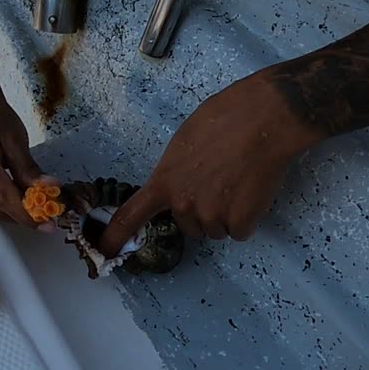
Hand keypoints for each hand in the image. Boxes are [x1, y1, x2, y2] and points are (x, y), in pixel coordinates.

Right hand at [0, 98, 52, 228]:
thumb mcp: (17, 140)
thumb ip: (30, 169)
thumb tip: (49, 190)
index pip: (0, 195)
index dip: (24, 213)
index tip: (46, 223)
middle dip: (20, 215)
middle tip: (44, 216)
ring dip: (10, 213)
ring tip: (30, 207)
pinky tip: (11, 199)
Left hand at [98, 72, 315, 256]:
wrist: (263, 119)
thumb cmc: (225, 118)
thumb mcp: (185, 142)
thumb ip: (177, 171)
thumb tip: (183, 183)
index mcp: (164, 181)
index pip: (131, 215)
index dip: (116, 237)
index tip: (105, 251)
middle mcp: (183, 204)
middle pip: (189, 225)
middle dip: (203, 209)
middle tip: (221, 180)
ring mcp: (211, 215)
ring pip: (217, 229)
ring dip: (228, 213)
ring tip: (239, 180)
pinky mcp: (240, 221)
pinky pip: (240, 231)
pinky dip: (248, 216)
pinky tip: (252, 190)